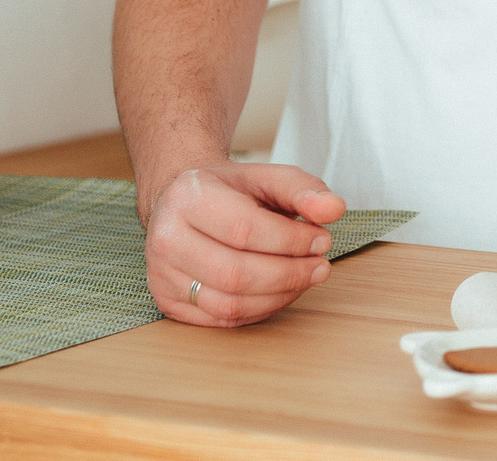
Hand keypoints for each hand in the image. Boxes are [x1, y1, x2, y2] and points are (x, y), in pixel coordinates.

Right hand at [142, 161, 346, 327]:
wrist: (184, 204)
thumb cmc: (231, 191)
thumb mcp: (268, 177)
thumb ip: (303, 190)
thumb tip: (335, 209)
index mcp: (188, 198)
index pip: (244, 229)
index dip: (290, 241)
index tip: (323, 240)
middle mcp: (166, 238)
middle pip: (236, 273)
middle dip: (289, 274)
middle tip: (321, 266)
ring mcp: (162, 274)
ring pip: (229, 303)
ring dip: (279, 296)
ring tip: (307, 278)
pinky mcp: (168, 301)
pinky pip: (221, 319)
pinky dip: (261, 310)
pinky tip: (282, 292)